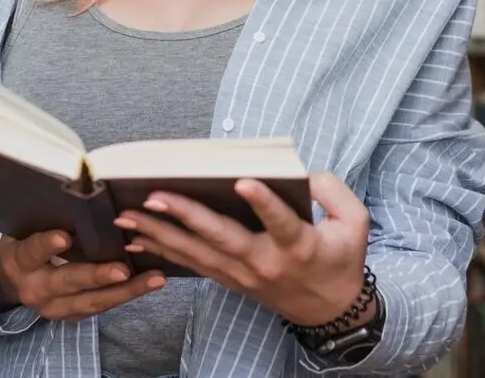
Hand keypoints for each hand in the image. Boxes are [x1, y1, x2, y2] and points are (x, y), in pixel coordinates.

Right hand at [0, 229, 165, 321]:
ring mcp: (54, 307)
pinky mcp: (72, 315)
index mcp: (19, 261)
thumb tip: (80, 193)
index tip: (64, 236)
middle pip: (68, 282)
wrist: (13, 280)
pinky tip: (148, 284)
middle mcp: (35, 289)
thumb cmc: (25, 242)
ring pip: (92, 301)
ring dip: (126, 291)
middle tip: (122, 270)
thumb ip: (47, 219)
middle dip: (97, 276)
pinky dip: (125, 295)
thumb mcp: (25, 228)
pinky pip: (101, 306)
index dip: (47, 245)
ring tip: (153, 279)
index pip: (33, 251)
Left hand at [113, 172, 371, 326]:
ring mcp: (244, 274)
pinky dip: (164, 250)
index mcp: (299, 245)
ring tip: (129, 216)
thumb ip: (334, 192)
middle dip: (186, 215)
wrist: (331, 311)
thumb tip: (306, 173)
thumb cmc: (341, 259)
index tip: (244, 181)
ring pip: (198, 253)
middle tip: (154, 195)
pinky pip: (193, 264)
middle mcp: (266, 261)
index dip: (264, 203)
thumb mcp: (355, 223)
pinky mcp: (231, 280)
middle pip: (222, 238)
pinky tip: (139, 237)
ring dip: (161, 233)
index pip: (281, 222)